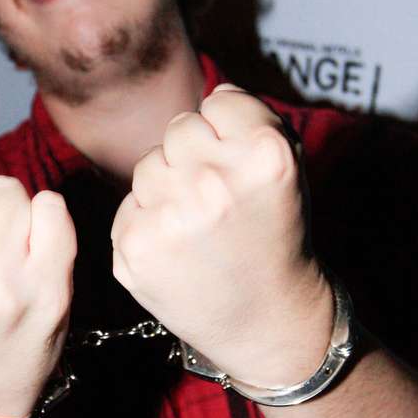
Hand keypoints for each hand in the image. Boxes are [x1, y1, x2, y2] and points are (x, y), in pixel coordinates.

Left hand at [111, 85, 331, 386]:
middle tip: (218, 201)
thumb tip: (213, 97)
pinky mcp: (135, 247)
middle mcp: (214, 182)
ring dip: (167, 188)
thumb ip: (255, 122)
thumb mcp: (289, 172)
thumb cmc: (276, 237)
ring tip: (198, 226)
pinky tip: (177, 250)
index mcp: (263, 156)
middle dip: (195, 157)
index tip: (241, 167)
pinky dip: (147, 223)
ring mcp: (170, 217)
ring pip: (148, 165)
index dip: (229, 133)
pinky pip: (129, 205)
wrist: (266, 320)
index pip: (219, 102)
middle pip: (179, 129)